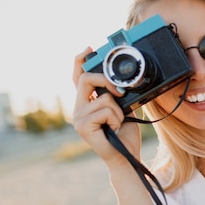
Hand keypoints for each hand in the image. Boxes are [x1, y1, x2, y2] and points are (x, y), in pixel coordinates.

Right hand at [72, 47, 140, 166]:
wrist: (126, 156)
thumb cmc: (125, 134)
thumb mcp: (124, 108)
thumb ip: (118, 93)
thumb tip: (122, 80)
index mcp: (86, 102)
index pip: (78, 77)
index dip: (81, 60)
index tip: (89, 48)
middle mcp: (78, 109)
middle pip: (86, 79)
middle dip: (106, 80)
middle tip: (120, 92)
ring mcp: (78, 118)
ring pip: (103, 98)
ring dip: (118, 110)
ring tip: (117, 123)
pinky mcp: (82, 126)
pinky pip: (105, 110)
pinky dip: (116, 118)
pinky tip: (114, 129)